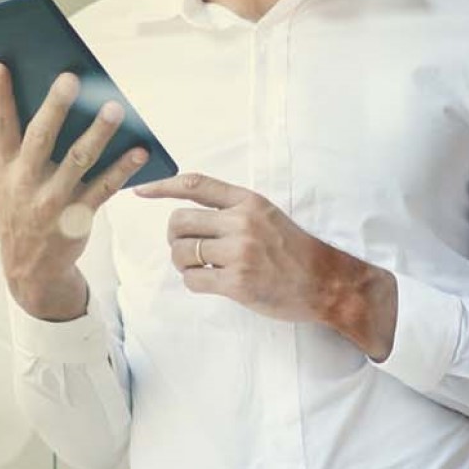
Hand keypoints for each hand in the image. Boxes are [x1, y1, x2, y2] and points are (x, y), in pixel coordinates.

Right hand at [0, 63, 148, 320]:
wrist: (29, 267)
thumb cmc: (15, 209)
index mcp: (2, 167)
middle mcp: (25, 182)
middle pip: (40, 138)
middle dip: (54, 107)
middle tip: (71, 78)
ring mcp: (53, 200)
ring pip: (78, 161)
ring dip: (98, 133)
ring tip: (115, 108)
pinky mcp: (79, 216)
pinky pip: (104, 189)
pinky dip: (122, 170)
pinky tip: (139, 151)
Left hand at [133, 172, 396, 357]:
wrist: (328, 283)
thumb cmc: (294, 251)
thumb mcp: (266, 215)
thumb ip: (232, 210)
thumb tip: (186, 213)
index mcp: (248, 202)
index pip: (195, 185)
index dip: (162, 186)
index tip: (140, 191)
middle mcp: (242, 222)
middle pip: (178, 222)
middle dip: (175, 238)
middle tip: (188, 250)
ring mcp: (240, 253)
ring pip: (181, 252)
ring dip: (183, 263)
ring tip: (202, 268)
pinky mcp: (238, 283)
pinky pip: (192, 280)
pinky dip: (194, 283)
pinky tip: (211, 283)